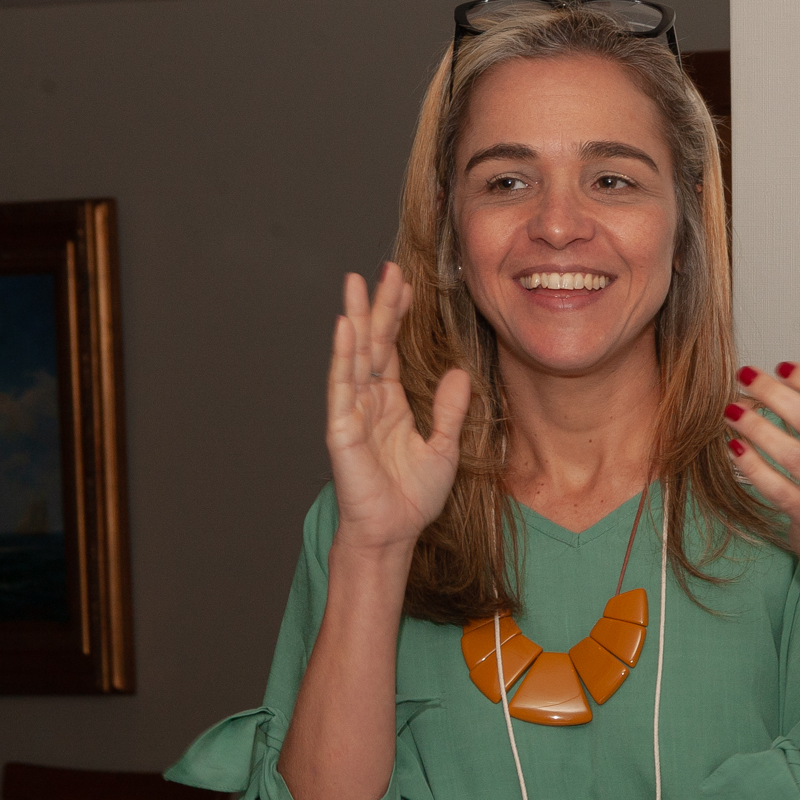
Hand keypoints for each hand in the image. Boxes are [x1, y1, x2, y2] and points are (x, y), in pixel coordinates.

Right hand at [324, 265, 469, 558]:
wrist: (394, 531)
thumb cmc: (413, 496)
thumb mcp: (444, 447)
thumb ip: (450, 410)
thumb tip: (459, 374)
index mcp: (390, 403)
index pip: (392, 350)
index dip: (398, 317)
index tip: (406, 284)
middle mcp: (368, 401)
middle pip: (372, 343)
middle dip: (378, 306)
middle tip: (386, 268)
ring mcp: (351, 412)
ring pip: (354, 355)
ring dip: (355, 319)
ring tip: (356, 283)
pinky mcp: (341, 428)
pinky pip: (341, 385)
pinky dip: (343, 355)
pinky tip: (345, 327)